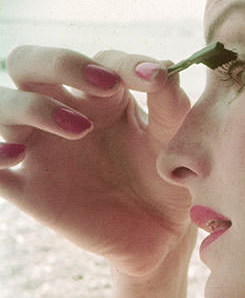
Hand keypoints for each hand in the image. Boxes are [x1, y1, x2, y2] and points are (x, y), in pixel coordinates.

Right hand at [0, 46, 193, 276]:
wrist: (162, 234)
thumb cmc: (167, 180)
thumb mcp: (174, 143)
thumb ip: (169, 103)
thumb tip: (162, 66)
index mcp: (100, 96)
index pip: (97, 62)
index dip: (123, 65)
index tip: (152, 80)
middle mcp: (62, 113)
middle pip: (28, 64)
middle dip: (58, 62)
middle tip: (104, 86)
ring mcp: (41, 149)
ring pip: (0, 107)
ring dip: (30, 106)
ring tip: (80, 129)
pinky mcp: (31, 190)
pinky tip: (16, 156)